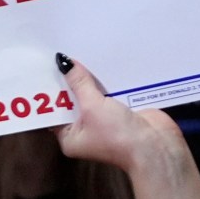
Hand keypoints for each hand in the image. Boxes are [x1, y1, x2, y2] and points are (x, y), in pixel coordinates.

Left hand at [51, 55, 185, 175]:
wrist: (154, 146)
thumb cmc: (117, 134)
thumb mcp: (92, 107)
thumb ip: (79, 83)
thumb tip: (64, 62)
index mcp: (69, 137)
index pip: (54, 111)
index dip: (50, 91)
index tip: (45, 68)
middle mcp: (84, 130)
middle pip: (73, 101)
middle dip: (71, 81)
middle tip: (61, 55)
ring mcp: (104, 121)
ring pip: (92, 95)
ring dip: (90, 79)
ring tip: (80, 52)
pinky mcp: (121, 112)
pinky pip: (110, 93)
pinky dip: (108, 81)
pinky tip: (102, 61)